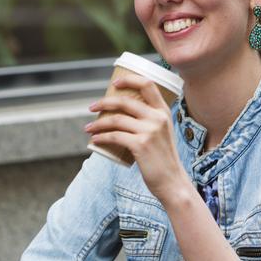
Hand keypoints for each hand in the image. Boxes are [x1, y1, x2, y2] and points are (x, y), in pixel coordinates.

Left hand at [85, 73, 189, 202]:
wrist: (172, 181)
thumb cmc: (163, 159)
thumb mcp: (162, 133)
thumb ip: (150, 122)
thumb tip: (123, 115)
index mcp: (163, 112)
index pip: (148, 85)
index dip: (129, 79)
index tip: (114, 83)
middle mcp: (158, 118)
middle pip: (125, 101)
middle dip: (104, 102)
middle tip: (92, 107)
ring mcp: (150, 131)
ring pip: (116, 119)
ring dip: (98, 123)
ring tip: (88, 128)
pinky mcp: (140, 145)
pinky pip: (114, 136)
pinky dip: (101, 136)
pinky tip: (94, 139)